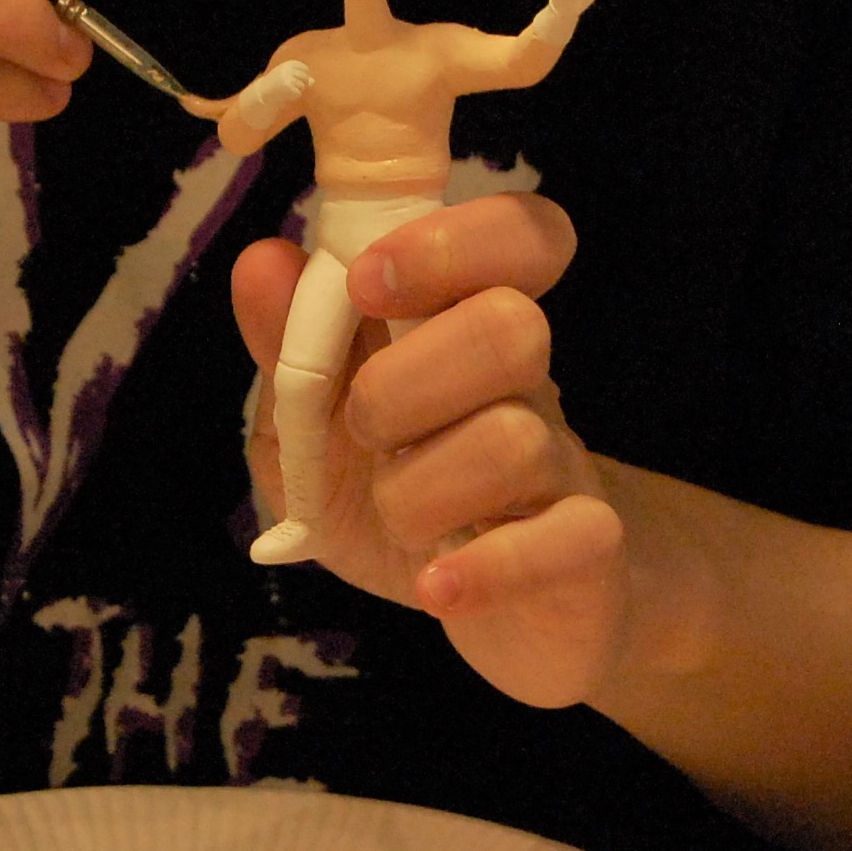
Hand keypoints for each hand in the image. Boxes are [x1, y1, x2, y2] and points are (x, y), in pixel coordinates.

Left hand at [232, 193, 627, 707]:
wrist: (499, 614)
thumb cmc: (401, 497)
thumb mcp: (316, 429)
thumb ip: (288, 351)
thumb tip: (264, 260)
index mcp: (468, 329)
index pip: (521, 237)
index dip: (454, 241)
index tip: (366, 281)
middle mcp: (529, 386)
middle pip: (513, 327)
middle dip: (403, 382)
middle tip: (365, 430)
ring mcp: (565, 468)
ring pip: (515, 441)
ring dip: (418, 492)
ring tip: (394, 516)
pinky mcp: (587, 555)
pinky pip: (570, 542)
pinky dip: (490, 568)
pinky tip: (439, 586)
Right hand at [238, 56, 312, 122]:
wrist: (263, 92)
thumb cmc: (276, 84)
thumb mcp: (288, 77)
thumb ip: (300, 77)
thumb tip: (313, 81)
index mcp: (289, 64)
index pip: (305, 68)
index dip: (304, 76)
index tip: (297, 81)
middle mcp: (289, 69)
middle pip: (305, 77)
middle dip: (302, 84)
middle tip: (292, 88)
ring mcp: (289, 77)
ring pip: (303, 86)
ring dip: (298, 90)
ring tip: (288, 91)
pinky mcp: (289, 87)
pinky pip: (299, 93)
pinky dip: (294, 96)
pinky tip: (286, 95)